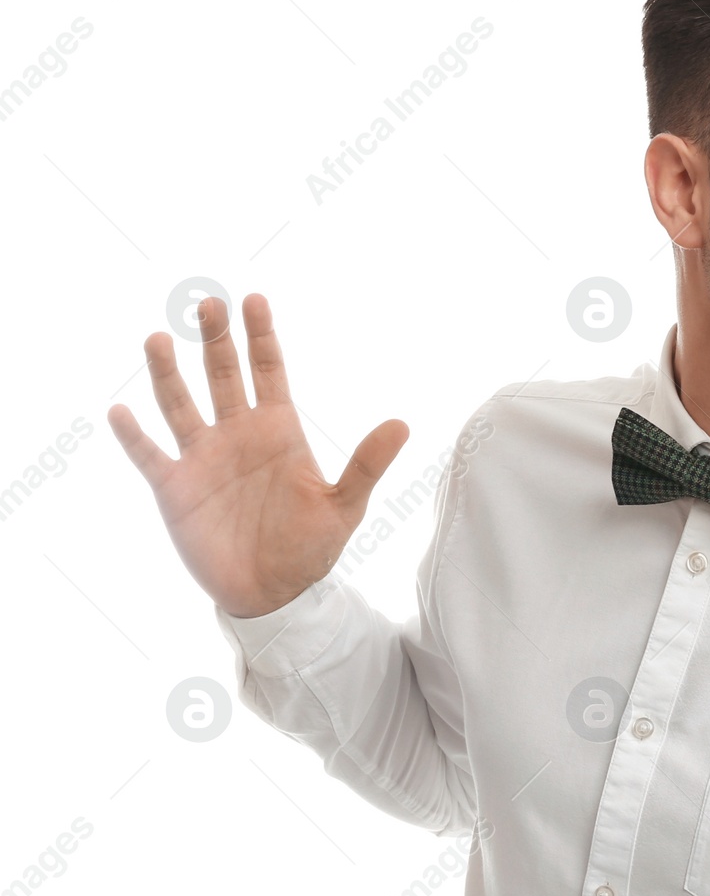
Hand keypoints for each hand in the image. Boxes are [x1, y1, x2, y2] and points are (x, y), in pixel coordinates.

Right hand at [108, 293, 408, 618]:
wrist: (273, 594)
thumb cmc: (310, 548)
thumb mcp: (344, 506)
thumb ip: (368, 464)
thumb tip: (403, 425)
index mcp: (279, 431)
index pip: (269, 372)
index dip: (262, 337)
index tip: (255, 301)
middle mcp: (238, 435)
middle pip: (223, 375)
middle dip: (216, 340)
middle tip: (209, 303)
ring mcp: (203, 458)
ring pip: (179, 404)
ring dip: (168, 373)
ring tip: (160, 340)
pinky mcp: (175, 488)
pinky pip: (149, 455)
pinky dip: (134, 435)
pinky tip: (120, 411)